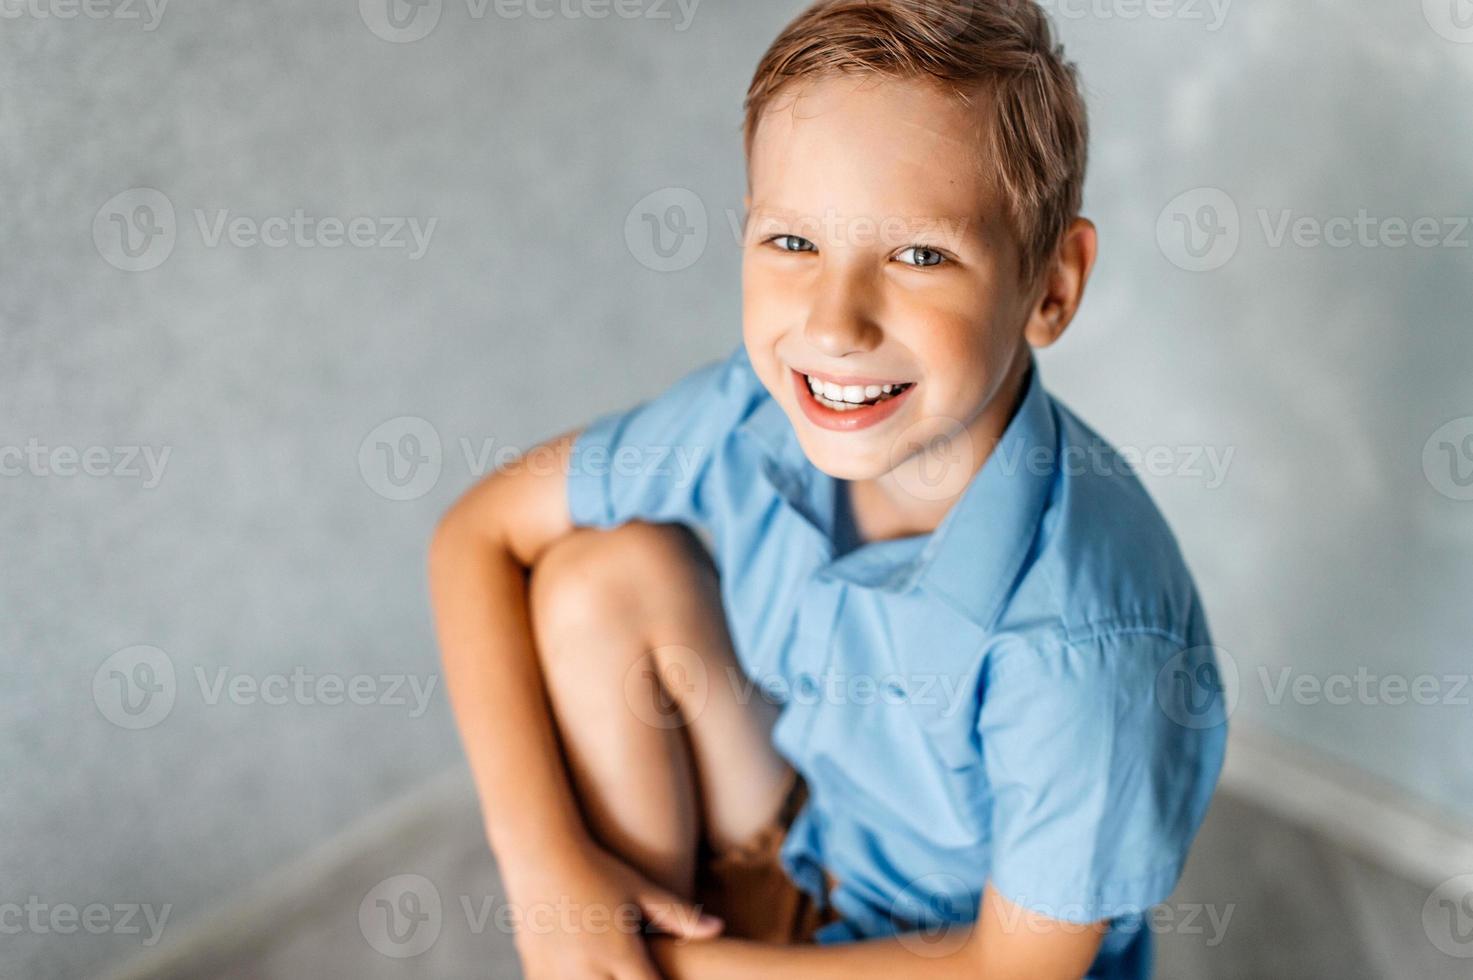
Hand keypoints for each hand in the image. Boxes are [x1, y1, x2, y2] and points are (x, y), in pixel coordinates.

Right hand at [504, 837, 723, 979]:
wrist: (540, 855)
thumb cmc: (597, 869)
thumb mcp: (639, 889)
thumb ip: (679, 915)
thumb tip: (719, 929)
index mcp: (619, 954)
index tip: (662, 977)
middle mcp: (587, 971)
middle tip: (633, 969)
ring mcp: (556, 976)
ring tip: (612, 968)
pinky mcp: (535, 974)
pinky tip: (584, 967)